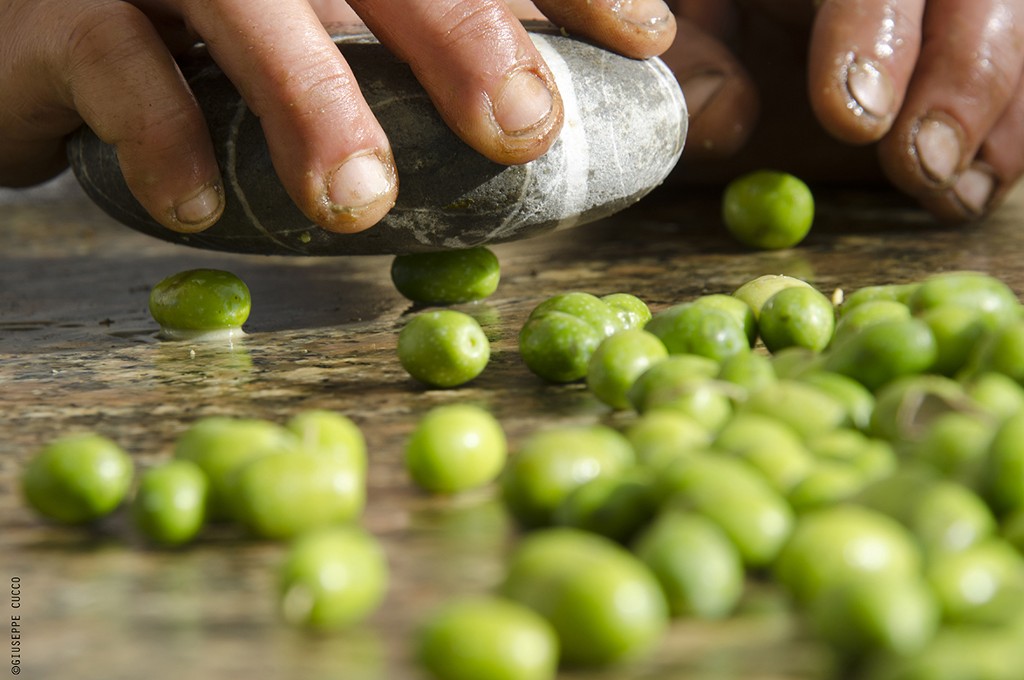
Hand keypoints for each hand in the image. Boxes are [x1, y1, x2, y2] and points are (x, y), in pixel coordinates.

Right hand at [0, 0, 674, 233]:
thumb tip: (642, 118)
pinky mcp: (57, 12)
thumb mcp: (345, 38)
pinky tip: (198, 208)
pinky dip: (162, 135)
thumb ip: (463, 73)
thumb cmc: (221, 48)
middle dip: (461, 31)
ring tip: (359, 204)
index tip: (644, 36)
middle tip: (522, 126)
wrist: (49, 37)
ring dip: (309, 102)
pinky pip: (113, 61)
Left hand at [666, 0, 1023, 220]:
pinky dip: (1007, 132)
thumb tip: (727, 114)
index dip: (875, 31)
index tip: (853, 116)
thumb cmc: (687, 13)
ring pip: (1013, 24)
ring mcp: (941, 4)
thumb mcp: (671, 25)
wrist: (730, 18)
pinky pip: (1017, 75)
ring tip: (956, 191)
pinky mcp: (960, 38)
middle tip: (923, 166)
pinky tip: (974, 184)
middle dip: (962, 78)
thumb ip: (683, 61)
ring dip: (1000, 114)